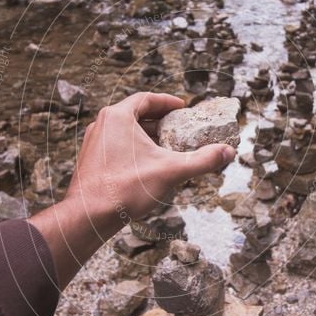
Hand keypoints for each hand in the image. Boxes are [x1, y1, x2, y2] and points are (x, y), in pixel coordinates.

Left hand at [29, 93, 235, 287]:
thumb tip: (227, 152)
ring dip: (147, 137)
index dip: (168, 102)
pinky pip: (117, 147)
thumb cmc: (124, 189)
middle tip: (179, 127)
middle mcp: (102, 125)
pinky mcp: (91, 161)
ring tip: (167, 148)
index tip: (183, 108)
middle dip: (160, 121)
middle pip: (136, 115)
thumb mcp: (171, 171)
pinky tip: (148, 167)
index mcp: (118, 117)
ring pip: (125, 133)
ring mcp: (94, 143)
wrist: (88, 216)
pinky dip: (135, 150)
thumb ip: (201, 160)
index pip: (146, 99)